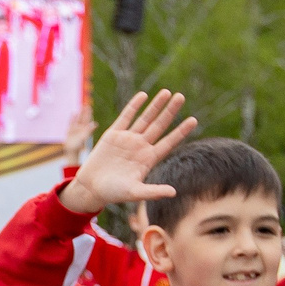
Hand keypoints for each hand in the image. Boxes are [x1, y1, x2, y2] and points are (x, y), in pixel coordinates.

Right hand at [60, 90, 197, 216]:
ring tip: (167, 92)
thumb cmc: (113, 193)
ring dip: (155, 105)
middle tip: (181, 97)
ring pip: (145, 118)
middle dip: (170, 111)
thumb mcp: (134, 193)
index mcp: (148, 159)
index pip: (169, 142)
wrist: (91, 188)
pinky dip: (134, 106)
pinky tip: (143, 95)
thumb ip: (153, 192)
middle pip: (159, 126)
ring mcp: (127, 139)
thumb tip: (174, 192)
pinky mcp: (113, 134)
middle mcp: (140, 147)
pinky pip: (126, 117)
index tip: (194, 120)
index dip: (181, 131)